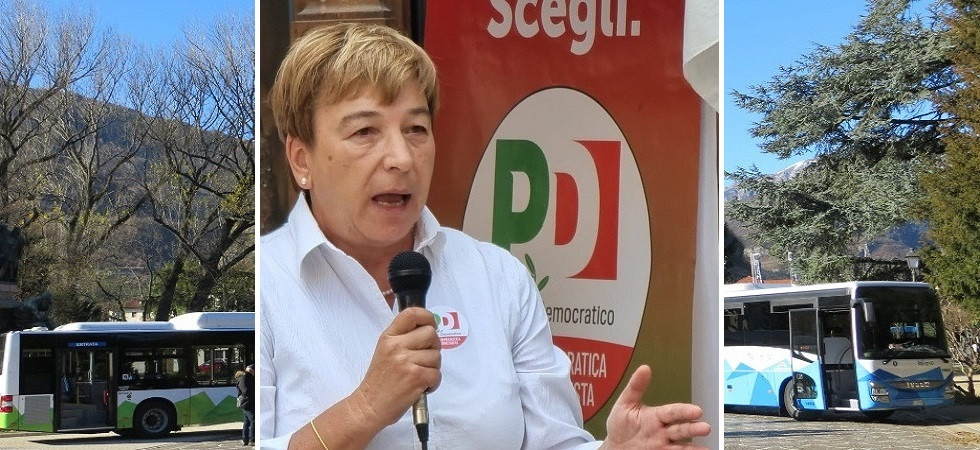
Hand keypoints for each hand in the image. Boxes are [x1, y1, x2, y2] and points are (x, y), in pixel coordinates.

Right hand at [350, 307, 440, 427]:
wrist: (369, 407)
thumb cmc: (379, 382)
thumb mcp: (385, 351)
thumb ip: (403, 339)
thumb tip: (429, 329)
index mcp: (389, 337)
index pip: (412, 314)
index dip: (427, 317)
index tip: (431, 325)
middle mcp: (397, 346)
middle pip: (431, 334)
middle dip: (433, 347)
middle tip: (423, 359)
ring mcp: (406, 361)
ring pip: (437, 356)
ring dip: (432, 368)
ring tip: (418, 376)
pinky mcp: (416, 377)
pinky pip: (437, 374)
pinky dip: (433, 383)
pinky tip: (420, 387)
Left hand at [602, 365, 710, 449]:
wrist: (613, 447)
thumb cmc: (620, 425)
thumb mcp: (625, 404)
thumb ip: (636, 387)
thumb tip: (644, 368)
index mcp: (655, 416)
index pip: (672, 412)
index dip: (684, 411)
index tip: (697, 411)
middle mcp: (662, 431)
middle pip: (680, 429)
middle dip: (692, 428)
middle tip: (705, 428)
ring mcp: (662, 445)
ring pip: (681, 445)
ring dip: (693, 446)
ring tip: (705, 448)